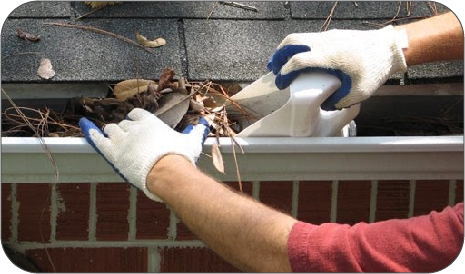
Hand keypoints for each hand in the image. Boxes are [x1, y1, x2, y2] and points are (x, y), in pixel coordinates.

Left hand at [79, 108, 209, 201]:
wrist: (168, 172)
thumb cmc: (179, 157)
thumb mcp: (191, 142)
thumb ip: (196, 131)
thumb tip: (205, 124)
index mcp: (150, 123)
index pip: (138, 114)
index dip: (136, 120)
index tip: (138, 124)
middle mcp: (134, 128)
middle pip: (124, 123)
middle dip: (125, 129)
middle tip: (130, 139)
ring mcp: (122, 140)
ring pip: (111, 130)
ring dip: (112, 133)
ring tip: (115, 139)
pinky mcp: (113, 153)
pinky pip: (97, 139)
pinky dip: (90, 131)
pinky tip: (84, 124)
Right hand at [267, 26, 407, 109]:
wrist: (390, 47)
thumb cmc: (376, 69)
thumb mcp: (359, 92)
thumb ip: (340, 100)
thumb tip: (325, 105)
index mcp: (330, 57)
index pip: (298, 60)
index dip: (285, 71)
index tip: (280, 81)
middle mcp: (326, 42)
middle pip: (292, 42)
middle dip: (278, 55)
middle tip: (272, 68)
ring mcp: (329, 36)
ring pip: (299, 37)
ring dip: (286, 49)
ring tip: (280, 61)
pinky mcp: (333, 35)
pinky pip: (309, 37)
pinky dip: (298, 46)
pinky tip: (300, 57)